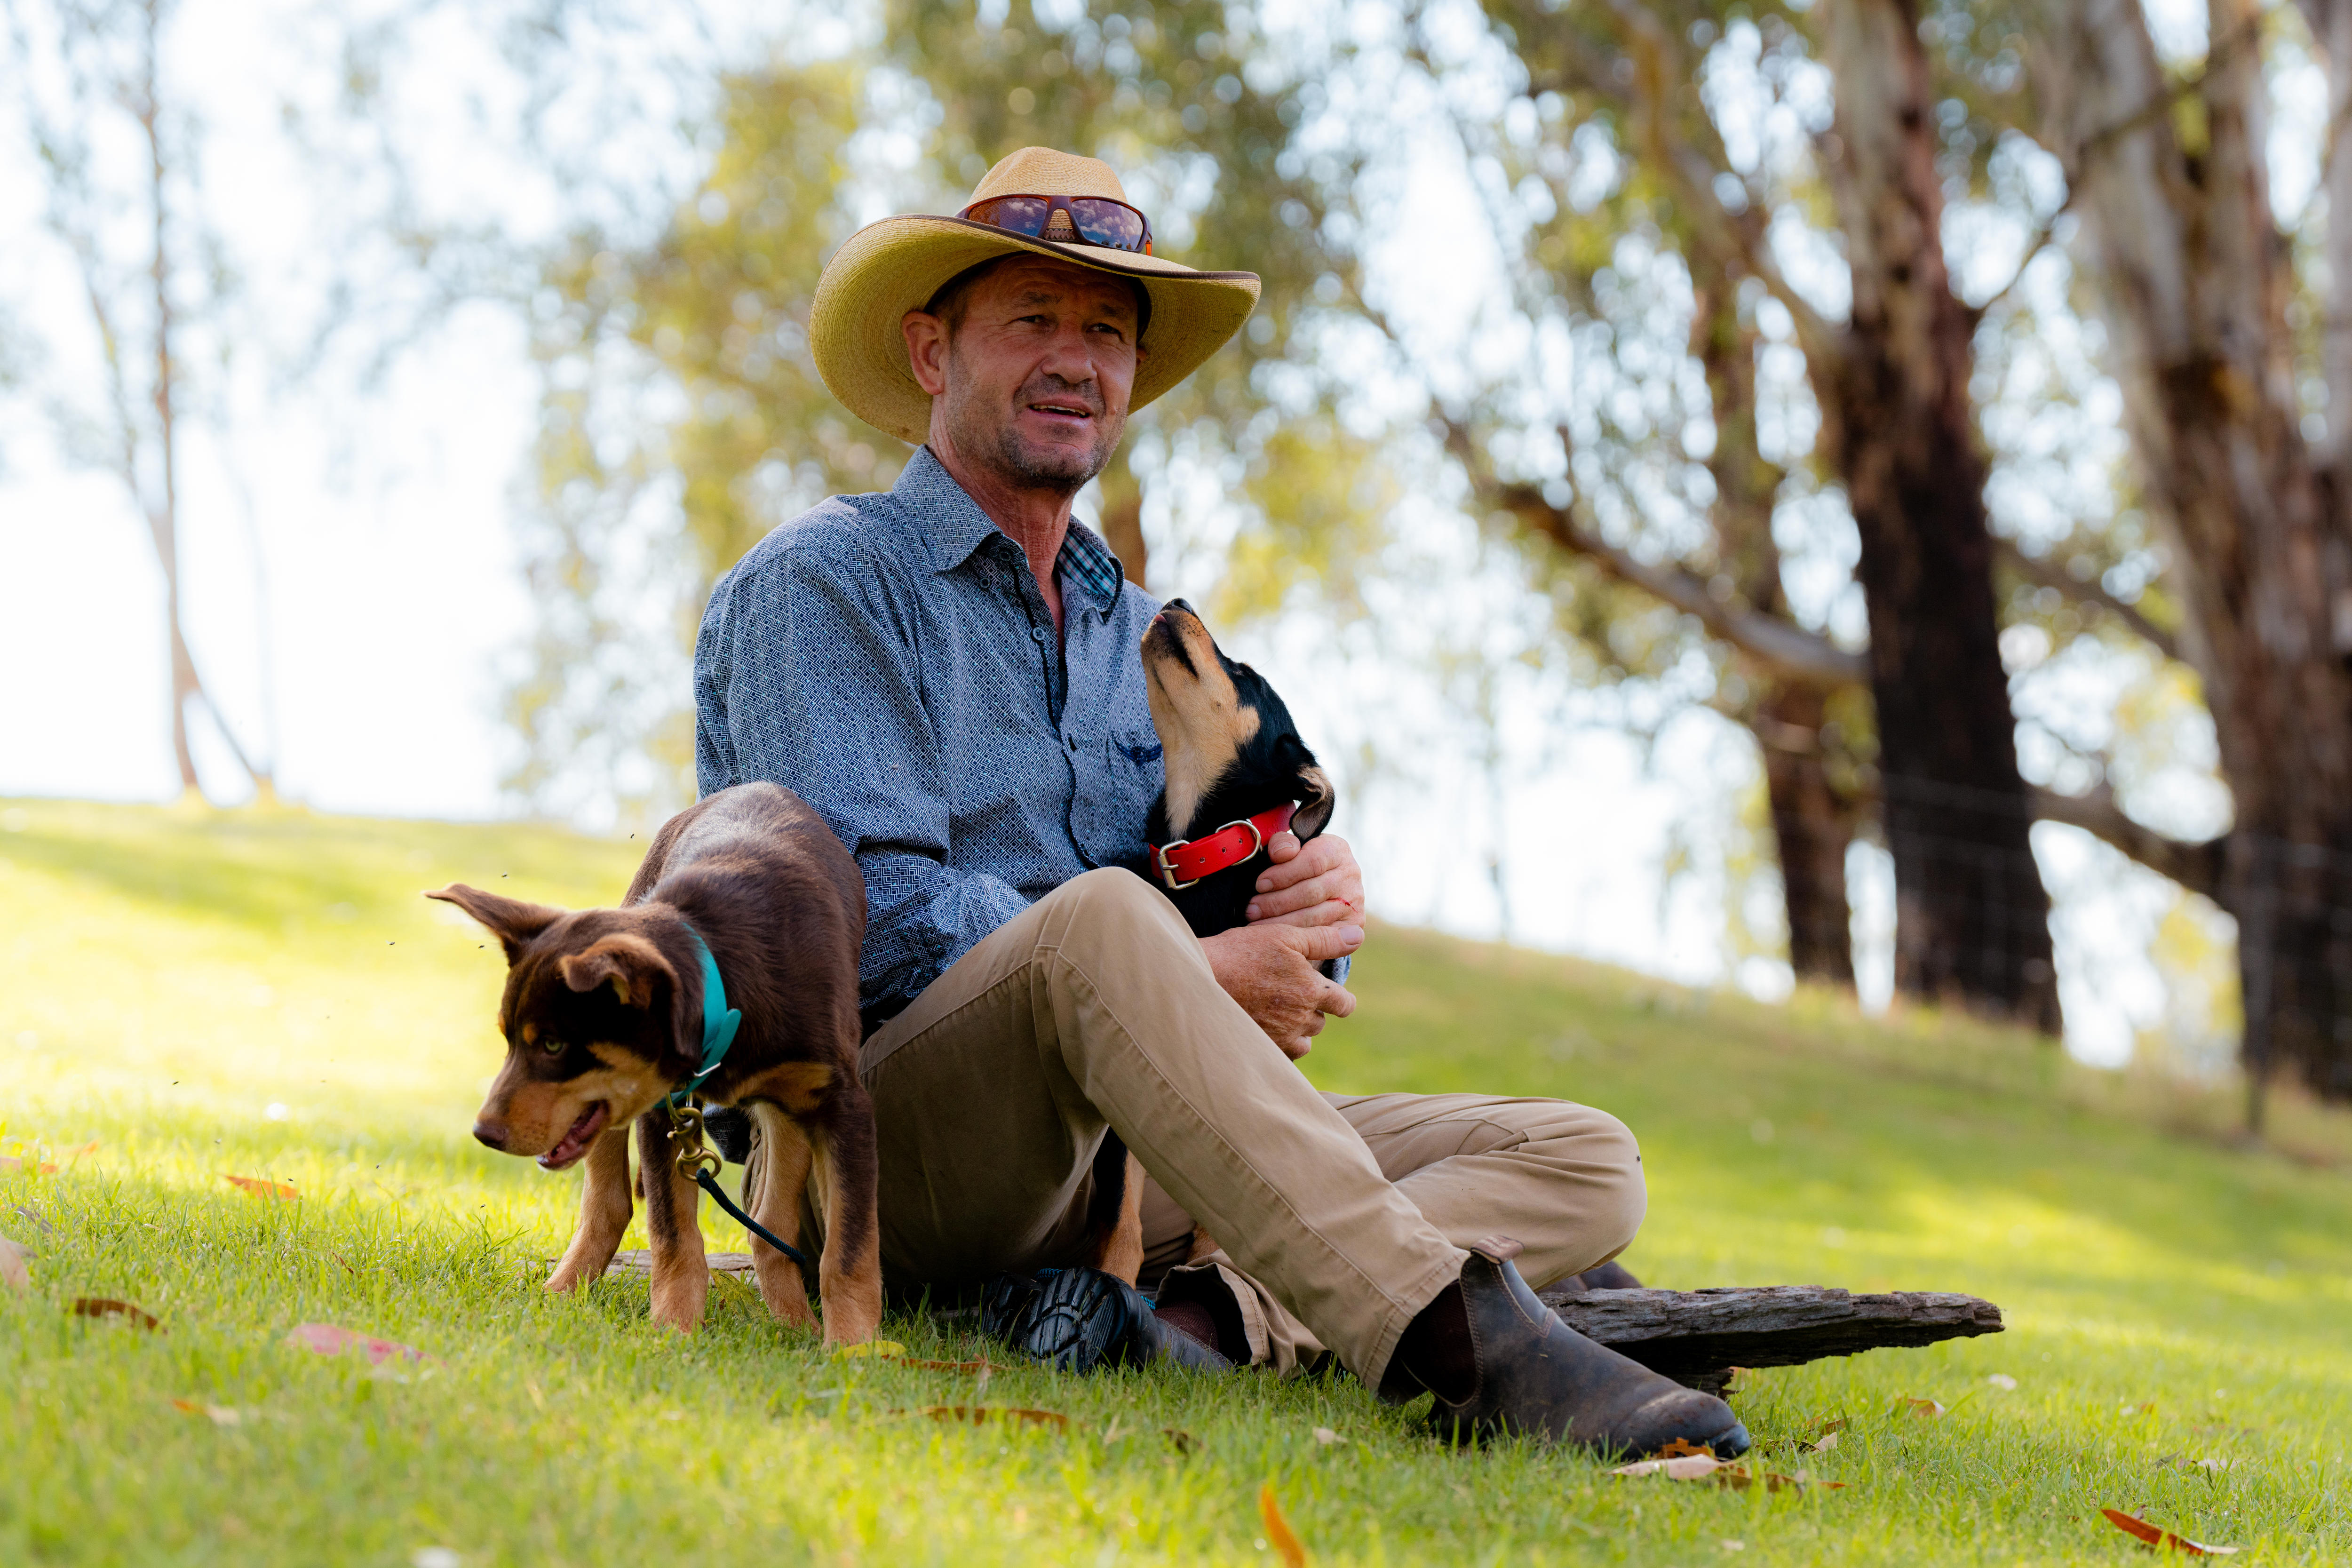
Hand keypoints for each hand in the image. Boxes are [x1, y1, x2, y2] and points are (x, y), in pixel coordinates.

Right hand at [1201, 922, 1359, 1059]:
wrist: (1198, 980)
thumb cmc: (1239, 953)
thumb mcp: (1284, 935)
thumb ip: (1323, 939)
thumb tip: (1358, 935)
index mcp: (1311, 991)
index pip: (1345, 1004)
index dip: (1339, 998)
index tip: (1327, 992)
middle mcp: (1300, 1019)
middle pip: (1320, 1022)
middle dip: (1312, 1010)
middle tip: (1287, 993)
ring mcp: (1280, 1038)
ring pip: (1303, 1041)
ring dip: (1296, 1029)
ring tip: (1274, 1011)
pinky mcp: (1261, 1050)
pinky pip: (1282, 1055)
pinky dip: (1279, 1044)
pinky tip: (1263, 1027)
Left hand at [1245, 832, 1365, 929]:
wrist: (1321, 887)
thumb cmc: (1297, 866)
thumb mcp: (1290, 849)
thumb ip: (1282, 844)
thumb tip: (1281, 854)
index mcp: (1336, 849)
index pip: (1312, 861)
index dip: (1283, 874)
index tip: (1259, 884)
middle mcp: (1350, 874)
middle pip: (1311, 892)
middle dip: (1276, 902)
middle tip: (1251, 909)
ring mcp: (1353, 902)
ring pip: (1315, 916)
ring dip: (1282, 922)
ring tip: (1256, 924)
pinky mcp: (1351, 926)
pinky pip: (1323, 936)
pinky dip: (1297, 938)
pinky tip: (1276, 937)